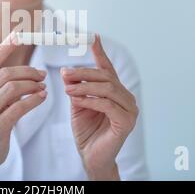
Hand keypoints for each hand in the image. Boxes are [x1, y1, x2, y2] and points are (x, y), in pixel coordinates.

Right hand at [0, 32, 46, 179]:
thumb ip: (0, 85)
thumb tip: (29, 70)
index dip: (6, 47)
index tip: (19, 34)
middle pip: (5, 74)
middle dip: (28, 71)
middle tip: (42, 74)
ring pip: (13, 88)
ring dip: (32, 85)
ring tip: (43, 87)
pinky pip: (20, 107)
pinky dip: (34, 99)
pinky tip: (42, 97)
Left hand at [61, 34, 138, 180]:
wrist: (91, 156)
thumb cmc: (86, 131)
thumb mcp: (78, 104)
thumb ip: (77, 89)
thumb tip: (67, 72)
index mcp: (115, 91)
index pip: (107, 69)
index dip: (100, 52)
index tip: (93, 37)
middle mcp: (125, 97)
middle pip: (106, 77)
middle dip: (83, 73)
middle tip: (64, 73)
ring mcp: (129, 110)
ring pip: (107, 89)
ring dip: (85, 87)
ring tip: (67, 88)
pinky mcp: (126, 122)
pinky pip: (108, 105)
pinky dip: (91, 101)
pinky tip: (77, 100)